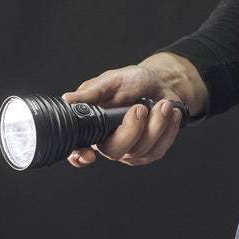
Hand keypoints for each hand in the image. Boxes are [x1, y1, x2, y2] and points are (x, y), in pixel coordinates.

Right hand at [62, 52, 206, 167]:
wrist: (161, 83)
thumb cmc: (132, 81)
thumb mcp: (110, 81)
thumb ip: (91, 92)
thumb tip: (68, 99)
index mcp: (94, 126)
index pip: (79, 150)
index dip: (80, 157)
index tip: (88, 155)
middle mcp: (109, 142)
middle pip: (115, 151)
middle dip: (132, 130)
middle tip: (140, 108)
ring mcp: (130, 151)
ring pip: (141, 149)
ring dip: (156, 124)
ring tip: (162, 104)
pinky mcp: (150, 152)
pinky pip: (159, 149)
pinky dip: (168, 129)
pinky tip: (171, 113)